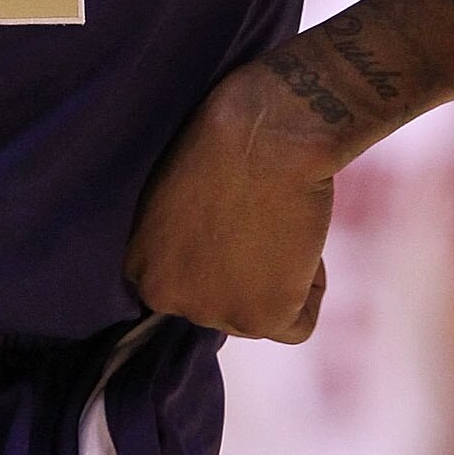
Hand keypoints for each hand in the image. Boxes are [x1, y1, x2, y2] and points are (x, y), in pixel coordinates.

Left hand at [125, 57, 338, 341]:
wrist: (266, 129)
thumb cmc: (224, 138)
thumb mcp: (176, 198)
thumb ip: (183, 245)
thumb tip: (213, 271)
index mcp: (140, 268)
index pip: (189, 288)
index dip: (220, 254)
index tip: (234, 217)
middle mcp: (166, 298)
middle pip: (224, 305)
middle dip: (246, 272)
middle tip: (261, 218)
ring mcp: (214, 312)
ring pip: (262, 315)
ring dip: (280, 278)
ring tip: (280, 220)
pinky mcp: (262, 318)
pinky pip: (300, 325)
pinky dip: (312, 287)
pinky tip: (300, 238)